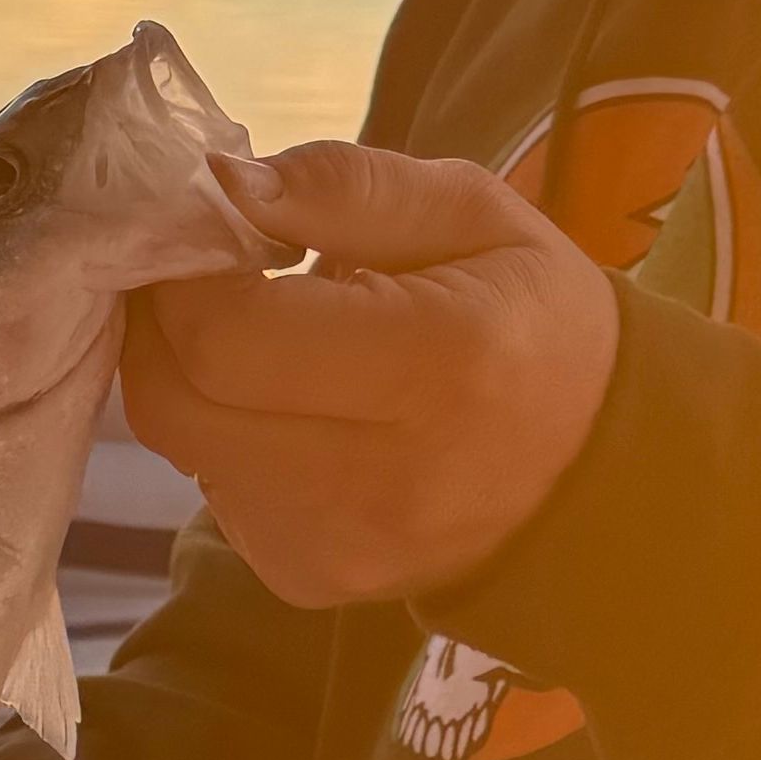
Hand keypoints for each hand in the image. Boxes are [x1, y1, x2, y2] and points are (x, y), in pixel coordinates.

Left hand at [129, 141, 618, 610]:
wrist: (595, 468)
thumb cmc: (529, 316)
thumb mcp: (471, 211)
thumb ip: (344, 187)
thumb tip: (220, 180)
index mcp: (436, 368)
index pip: (224, 333)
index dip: (186, 273)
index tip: (210, 232)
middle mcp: (378, 481)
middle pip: (177, 401)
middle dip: (165, 324)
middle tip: (212, 276)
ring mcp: (338, 548)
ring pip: (185, 446)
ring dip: (198, 379)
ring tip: (273, 341)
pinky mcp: (307, 580)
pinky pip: (215, 491)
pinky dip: (228, 436)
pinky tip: (297, 408)